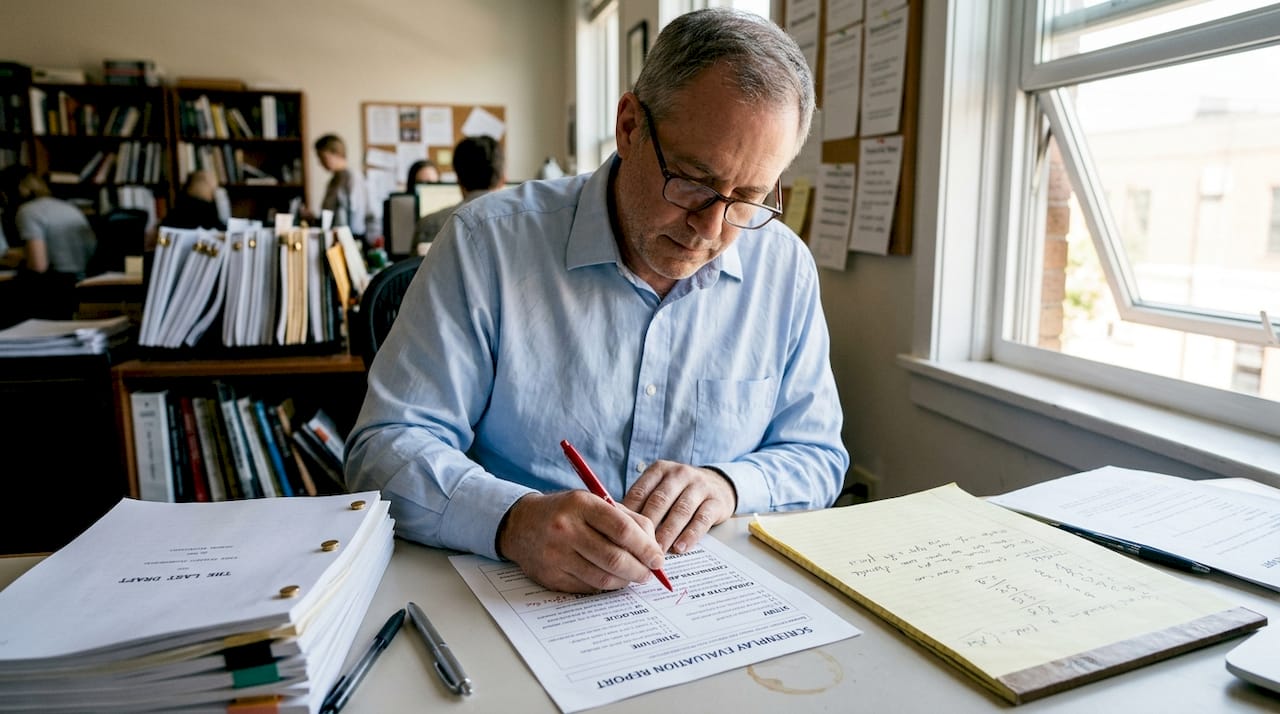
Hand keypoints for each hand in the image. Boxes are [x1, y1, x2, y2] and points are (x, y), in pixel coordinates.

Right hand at [496, 491, 665, 592]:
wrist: (520, 524)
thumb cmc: (566, 512)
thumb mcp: (593, 502)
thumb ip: (626, 519)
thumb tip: (654, 546)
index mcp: (581, 504)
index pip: (622, 529)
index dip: (646, 547)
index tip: (658, 558)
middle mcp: (566, 529)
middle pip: (615, 558)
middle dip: (640, 570)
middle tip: (650, 573)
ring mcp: (556, 555)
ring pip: (603, 578)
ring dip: (625, 581)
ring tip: (633, 576)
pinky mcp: (551, 577)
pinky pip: (588, 588)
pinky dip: (605, 586)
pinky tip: (611, 579)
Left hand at [622, 461, 736, 554]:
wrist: (719, 484)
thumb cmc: (680, 491)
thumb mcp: (661, 488)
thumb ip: (643, 502)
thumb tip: (617, 526)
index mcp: (660, 469)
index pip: (640, 491)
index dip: (629, 514)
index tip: (620, 535)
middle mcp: (680, 474)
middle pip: (660, 501)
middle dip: (648, 526)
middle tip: (637, 547)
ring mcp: (700, 486)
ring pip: (681, 511)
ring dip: (667, 533)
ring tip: (658, 552)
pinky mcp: (716, 501)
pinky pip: (701, 519)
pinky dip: (690, 535)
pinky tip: (680, 548)